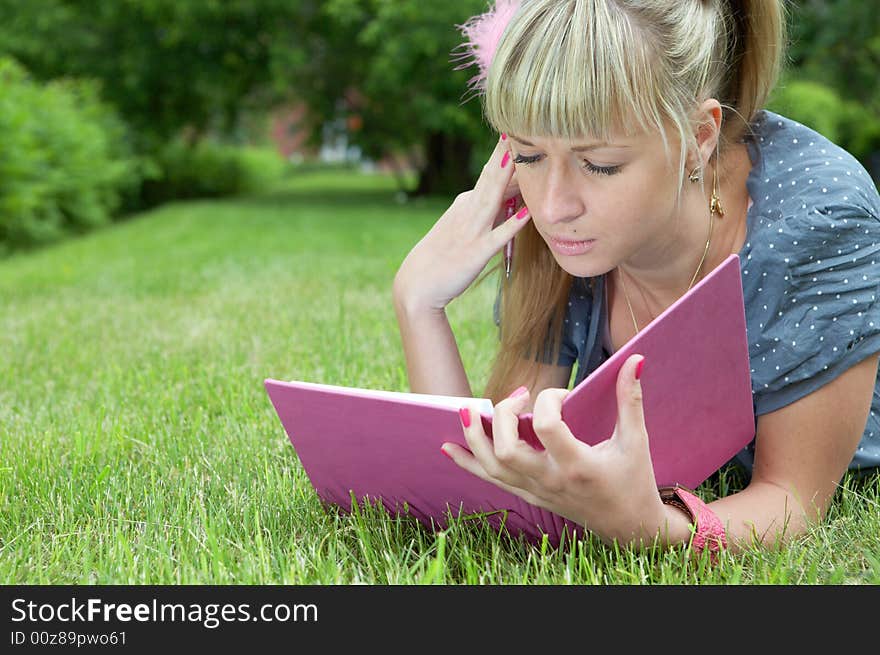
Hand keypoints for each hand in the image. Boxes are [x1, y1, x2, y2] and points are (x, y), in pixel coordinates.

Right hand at [393, 135, 530, 311]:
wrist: (418, 284)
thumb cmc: (442, 257)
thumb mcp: (463, 227)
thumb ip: (488, 212)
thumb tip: (513, 195)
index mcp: (466, 203)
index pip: (490, 174)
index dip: (505, 154)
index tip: (520, 131)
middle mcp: (468, 211)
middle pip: (490, 178)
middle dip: (505, 154)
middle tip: (519, 126)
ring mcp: (472, 230)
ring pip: (493, 199)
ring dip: (506, 178)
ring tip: (518, 155)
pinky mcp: (476, 253)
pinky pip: (497, 237)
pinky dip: (511, 225)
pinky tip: (526, 214)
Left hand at [442, 355, 670, 545]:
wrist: (629, 526)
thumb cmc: (633, 480)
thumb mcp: (636, 440)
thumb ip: (630, 399)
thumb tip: (636, 359)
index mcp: (578, 464)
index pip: (547, 426)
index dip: (550, 399)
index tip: (563, 394)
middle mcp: (551, 480)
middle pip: (506, 449)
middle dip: (502, 416)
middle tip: (519, 397)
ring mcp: (536, 491)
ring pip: (491, 466)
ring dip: (473, 437)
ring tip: (466, 410)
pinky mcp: (529, 496)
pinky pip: (492, 480)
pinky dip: (468, 463)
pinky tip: (448, 447)